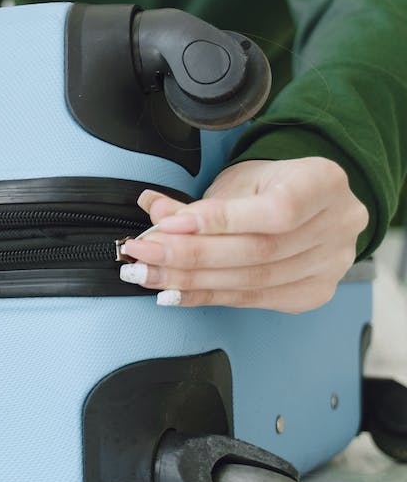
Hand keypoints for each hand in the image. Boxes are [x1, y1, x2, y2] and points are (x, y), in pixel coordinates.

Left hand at [117, 157, 367, 312]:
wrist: (305, 204)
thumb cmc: (271, 186)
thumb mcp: (237, 182)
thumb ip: (198, 202)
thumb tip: (155, 213)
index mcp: (324, 183)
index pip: (276, 210)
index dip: (220, 221)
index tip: (168, 225)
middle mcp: (338, 226)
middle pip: (258, 251)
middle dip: (189, 256)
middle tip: (142, 253)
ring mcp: (330, 265)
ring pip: (252, 281)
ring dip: (190, 281)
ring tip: (147, 274)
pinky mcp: (313, 293)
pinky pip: (253, 300)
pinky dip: (207, 296)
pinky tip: (174, 293)